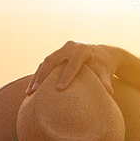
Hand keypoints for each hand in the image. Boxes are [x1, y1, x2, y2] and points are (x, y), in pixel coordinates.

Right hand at [25, 41, 139, 95]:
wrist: (101, 54)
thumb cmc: (104, 66)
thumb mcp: (106, 72)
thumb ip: (105, 81)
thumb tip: (110, 93)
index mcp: (82, 50)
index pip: (73, 63)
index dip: (66, 76)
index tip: (59, 89)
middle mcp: (70, 47)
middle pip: (53, 60)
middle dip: (43, 76)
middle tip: (36, 91)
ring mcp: (61, 50)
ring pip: (45, 62)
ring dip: (36, 77)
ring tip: (29, 93)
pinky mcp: (56, 56)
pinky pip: (44, 65)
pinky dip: (37, 77)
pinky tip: (30, 90)